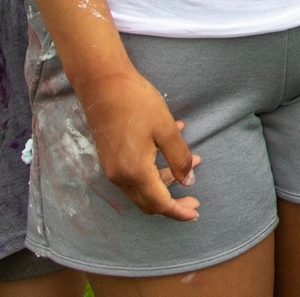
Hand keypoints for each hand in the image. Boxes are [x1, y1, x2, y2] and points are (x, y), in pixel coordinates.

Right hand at [73, 65, 199, 220]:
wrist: (103, 85)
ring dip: (167, 179)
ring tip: (194, 160)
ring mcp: (112, 167)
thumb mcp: (166, 130)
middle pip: (148, 201)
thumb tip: (188, 181)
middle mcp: (119, 176)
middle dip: (173, 203)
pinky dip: (155, 166)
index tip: (195, 214)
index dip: (178, 211)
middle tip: (195, 199)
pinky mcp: (110, 157)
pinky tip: (173, 143)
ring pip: (142, 186)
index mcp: (134, 172)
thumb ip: (178, 158)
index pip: (159, 203)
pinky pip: (135, 172)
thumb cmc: (137, 104)